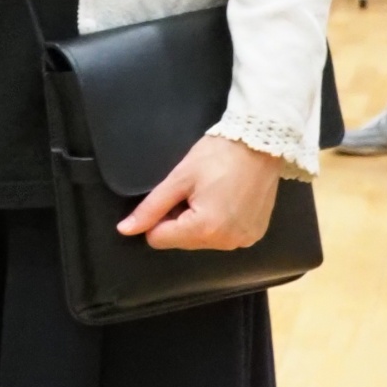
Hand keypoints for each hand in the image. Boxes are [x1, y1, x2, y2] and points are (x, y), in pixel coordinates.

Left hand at [119, 134, 280, 251]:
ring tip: (212, 192)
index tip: (174, 194)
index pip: (159, 239)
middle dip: (180, 219)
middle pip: (181, 241)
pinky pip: (224, 236)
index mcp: (205, 230)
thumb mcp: (179, 178)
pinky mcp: (255, 234)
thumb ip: (150, 207)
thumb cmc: (218, 155)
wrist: (261, 143)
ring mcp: (244, 241)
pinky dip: (219, 222)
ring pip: (202, 240)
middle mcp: (226, 243)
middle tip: (195, 190)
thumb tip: (125, 230)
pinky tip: (226, 199)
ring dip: (200, 221)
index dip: (158, 217)